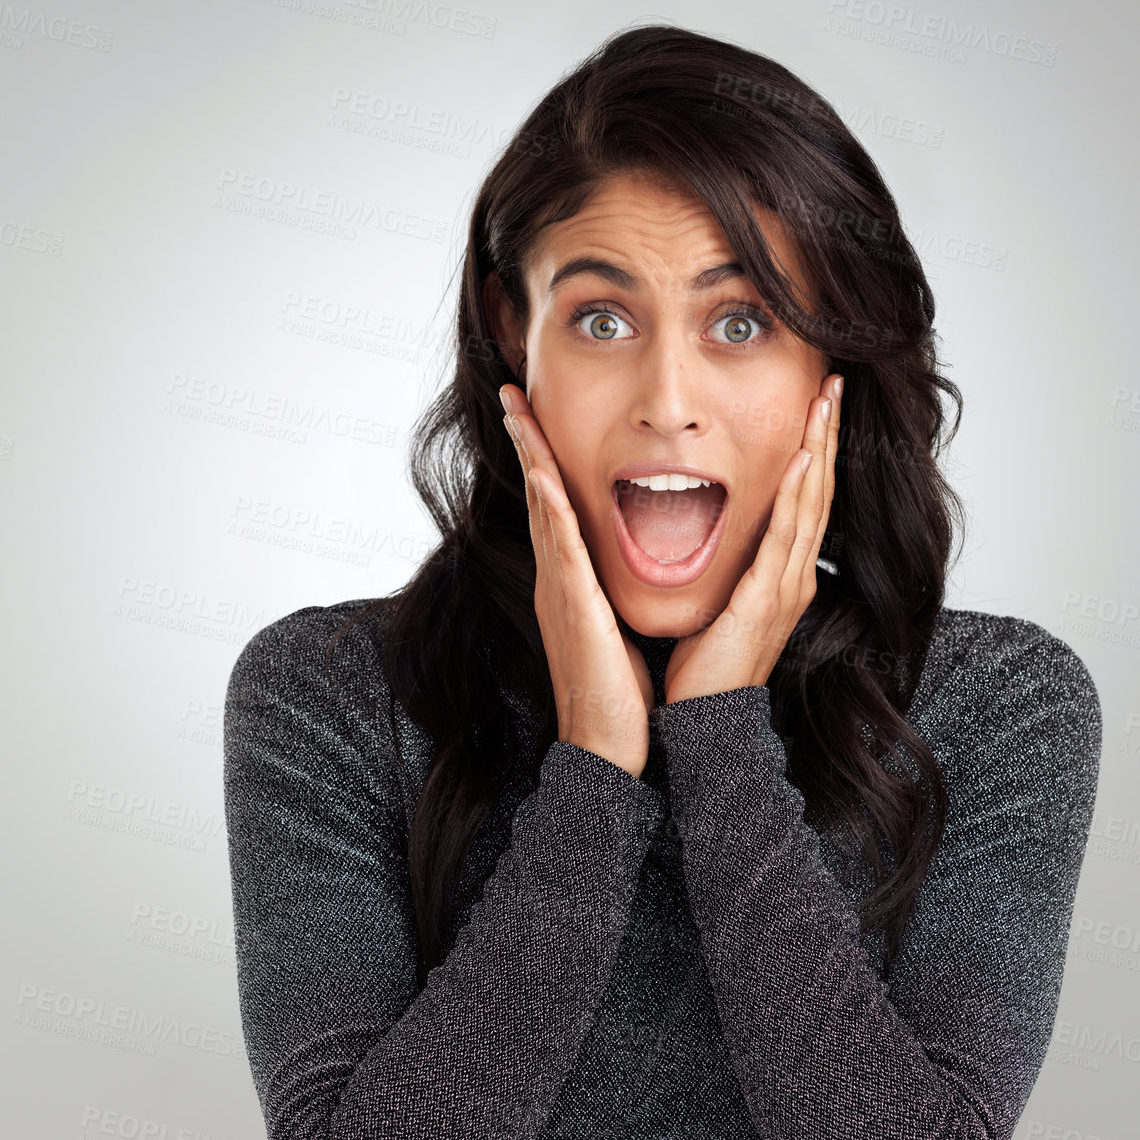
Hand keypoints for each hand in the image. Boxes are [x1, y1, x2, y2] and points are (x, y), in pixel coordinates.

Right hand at [500, 384, 655, 777]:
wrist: (607, 745)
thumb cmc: (617, 691)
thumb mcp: (614, 625)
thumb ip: (610, 592)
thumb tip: (626, 565)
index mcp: (570, 580)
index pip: (555, 505)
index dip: (544, 458)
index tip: (536, 416)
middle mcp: (557, 578)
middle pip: (538, 494)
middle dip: (526, 441)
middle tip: (513, 393)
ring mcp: (559, 589)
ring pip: (541, 509)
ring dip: (531, 457)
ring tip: (520, 413)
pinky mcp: (572, 607)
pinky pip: (559, 547)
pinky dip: (549, 508)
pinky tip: (544, 477)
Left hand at [664, 373, 841, 703]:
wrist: (707, 722)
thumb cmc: (704, 668)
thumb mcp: (720, 603)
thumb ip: (728, 568)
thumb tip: (715, 532)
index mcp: (784, 575)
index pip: (806, 498)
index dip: (815, 448)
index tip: (819, 403)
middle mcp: (795, 576)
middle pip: (819, 490)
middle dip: (827, 434)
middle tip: (835, 384)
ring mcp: (787, 587)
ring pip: (810, 503)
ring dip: (818, 449)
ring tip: (825, 403)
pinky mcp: (767, 600)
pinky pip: (785, 538)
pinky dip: (796, 496)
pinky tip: (801, 461)